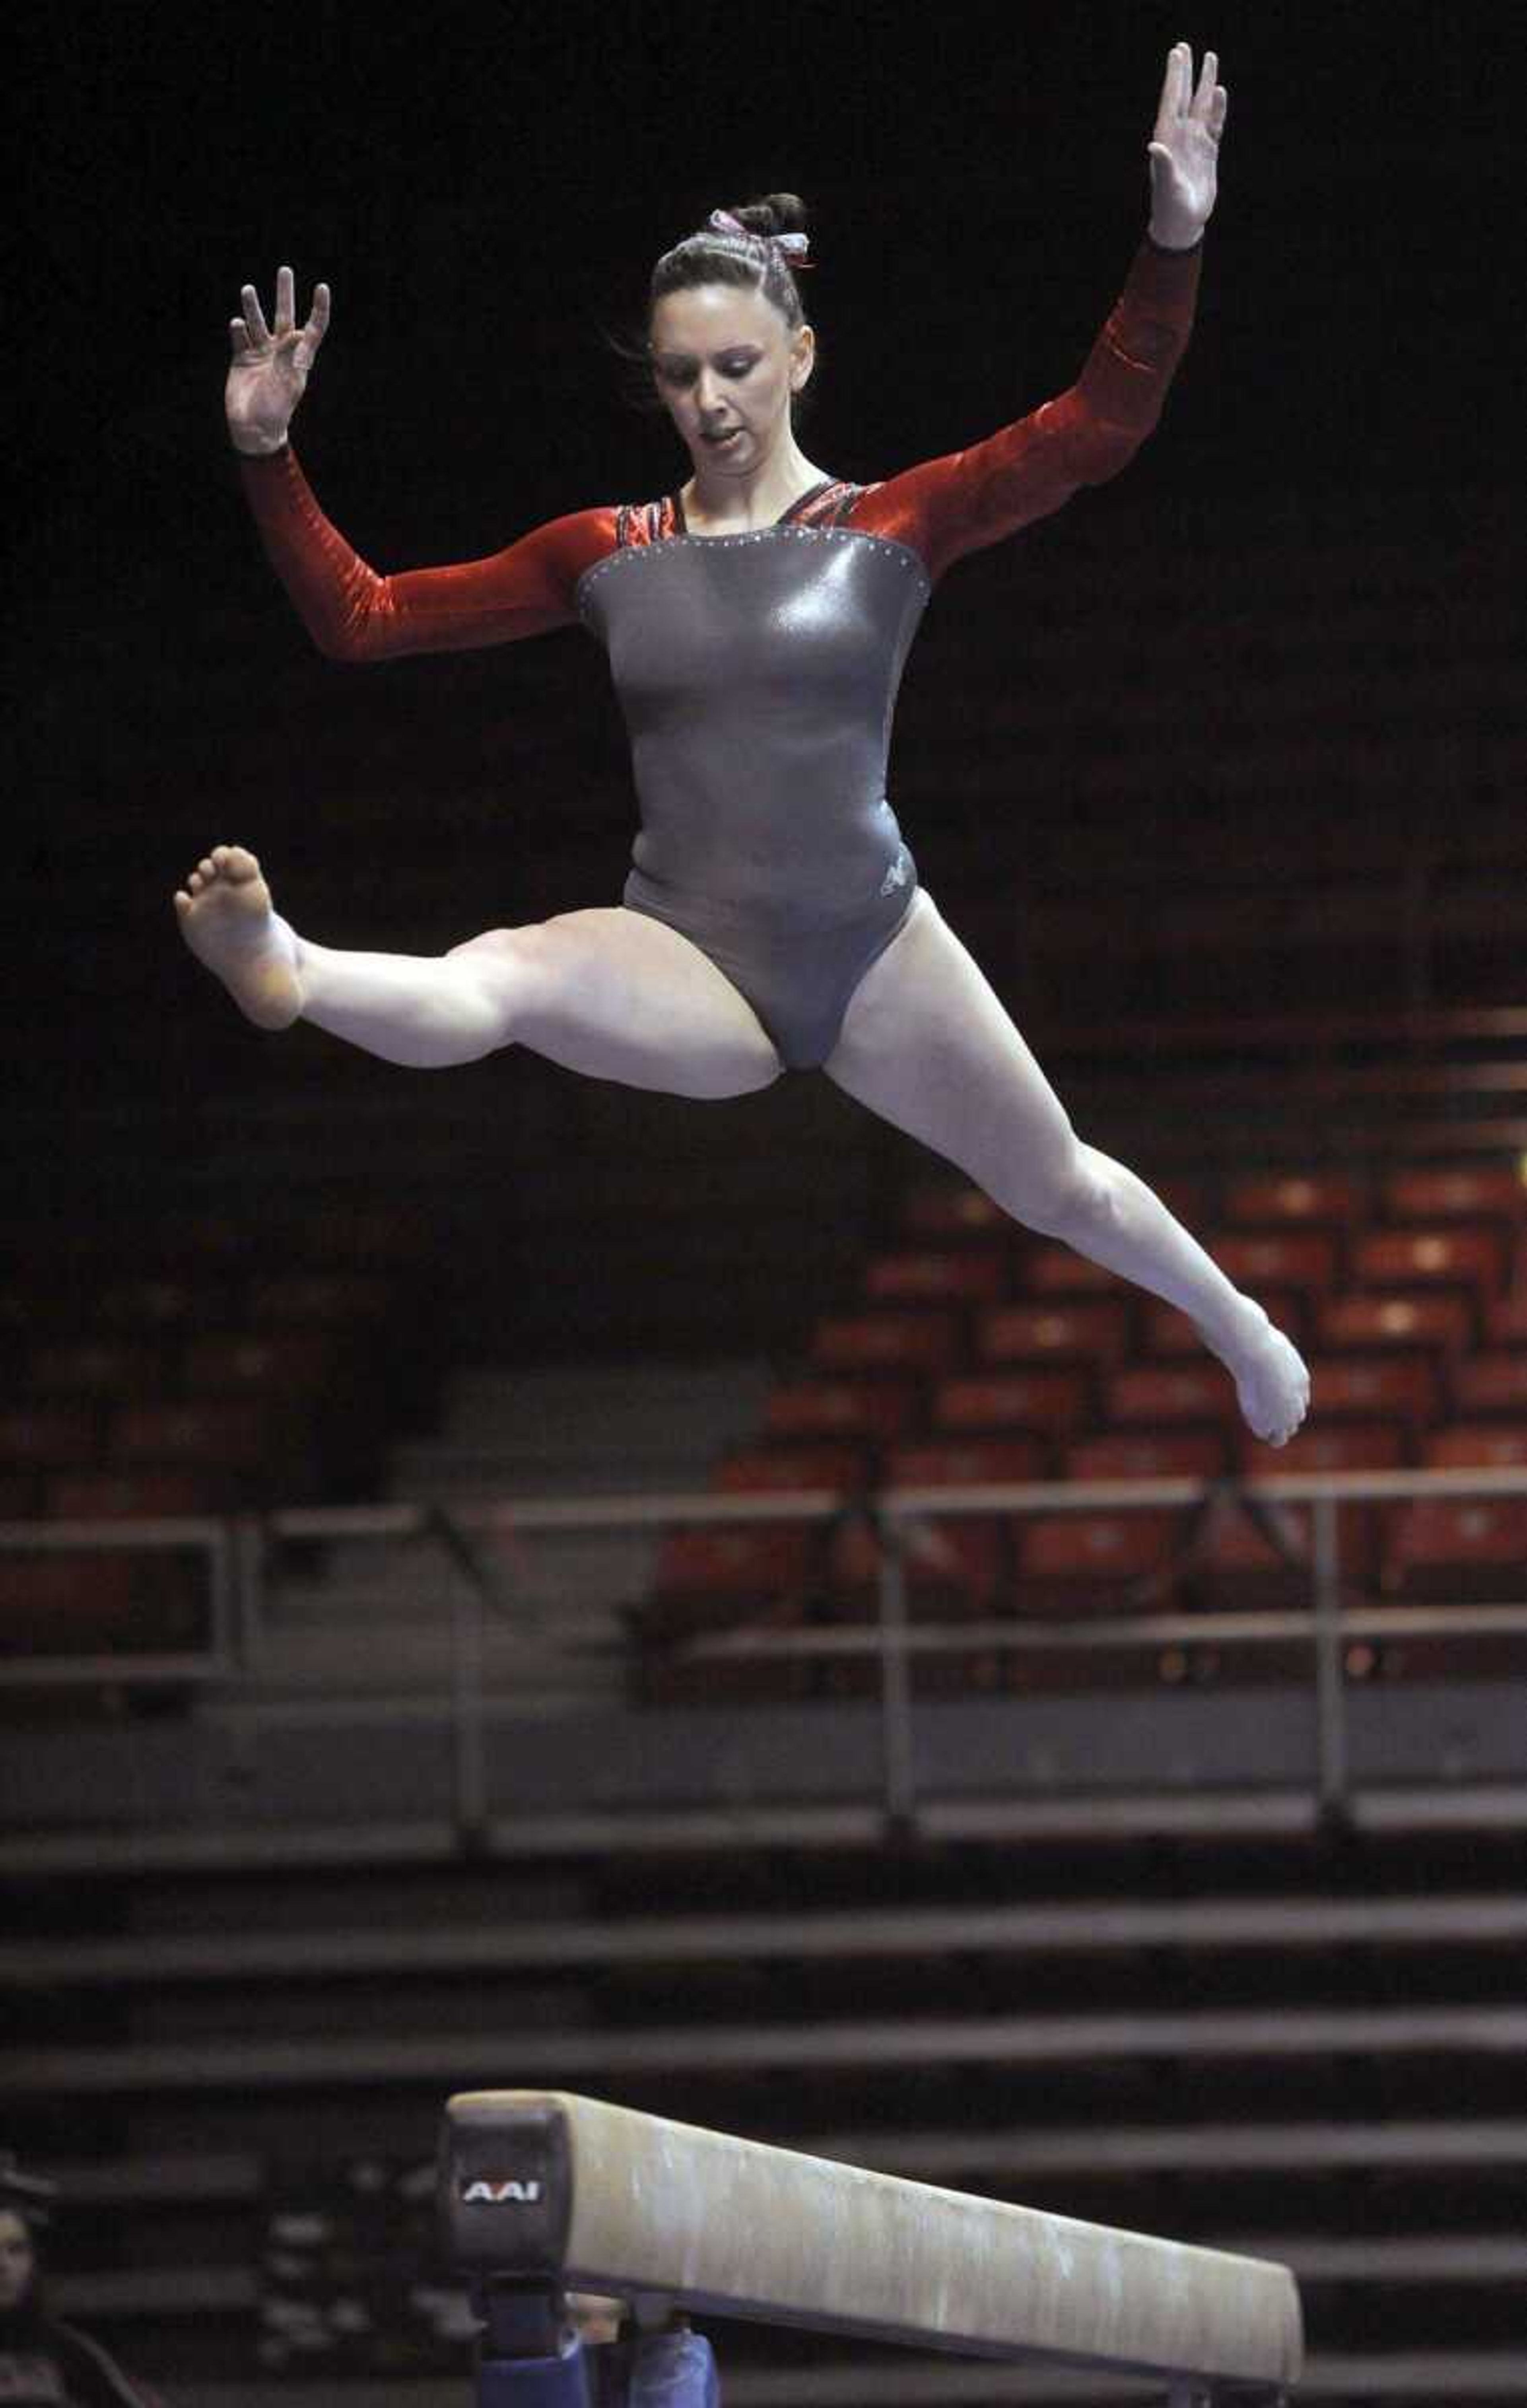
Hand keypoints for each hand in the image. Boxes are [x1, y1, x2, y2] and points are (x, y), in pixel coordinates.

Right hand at [226, 265, 330, 455]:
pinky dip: (237, 330)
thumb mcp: (286, 382)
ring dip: (253, 307)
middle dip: (284, 294)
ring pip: (257, 323)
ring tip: (248, 289)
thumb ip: (290, 356)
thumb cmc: (275, 410)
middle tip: (285, 270)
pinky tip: (236, 324)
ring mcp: (260, 354)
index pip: (313, 328)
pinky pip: (240, 338)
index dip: (318, 308)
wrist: (253, 428)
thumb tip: (300, 331)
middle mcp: (280, 352)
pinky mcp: (241, 359)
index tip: (321, 287)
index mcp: (298, 358)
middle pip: (284, 317)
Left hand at [1146, 42, 1226, 249]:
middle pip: (1184, 97)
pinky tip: (1220, 92)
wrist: (1182, 224)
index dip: (1174, 77)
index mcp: (1167, 140)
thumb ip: (1163, 165)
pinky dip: (1218, 108)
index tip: (1176, 54)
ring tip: (1210, 58)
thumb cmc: (1170, 208)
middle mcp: (1180, 136)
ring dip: (1204, 83)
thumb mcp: (1167, 187)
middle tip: (1185, 47)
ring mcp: (1194, 142)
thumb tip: (1154, 146)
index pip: (1171, 101)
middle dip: (1185, 73)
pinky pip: (1214, 123)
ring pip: (1201, 105)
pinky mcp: (1208, 151)